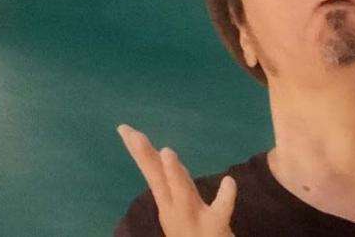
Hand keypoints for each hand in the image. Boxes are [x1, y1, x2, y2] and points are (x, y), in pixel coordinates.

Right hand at [117, 124, 236, 236]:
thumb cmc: (193, 234)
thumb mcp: (180, 205)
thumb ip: (177, 182)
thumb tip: (166, 156)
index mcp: (168, 202)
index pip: (151, 172)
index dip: (139, 151)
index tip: (125, 128)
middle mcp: (175, 208)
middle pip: (158, 179)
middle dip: (146, 157)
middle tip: (134, 134)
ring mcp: (193, 218)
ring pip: (182, 193)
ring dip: (174, 173)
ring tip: (167, 152)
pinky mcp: (215, 227)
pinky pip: (220, 210)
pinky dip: (225, 196)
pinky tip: (229, 182)